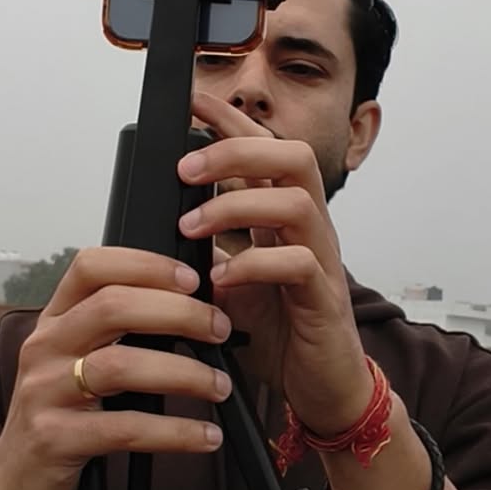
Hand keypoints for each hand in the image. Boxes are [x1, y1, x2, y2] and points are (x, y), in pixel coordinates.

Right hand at [0, 247, 232, 489]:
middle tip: (220, 330)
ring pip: (119, 365)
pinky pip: (124, 428)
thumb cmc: (62, 413)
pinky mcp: (55, 438)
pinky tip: (205, 437)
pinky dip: (174, 432)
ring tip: (220, 386)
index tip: (192, 279)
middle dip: (178, 313)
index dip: (145, 265)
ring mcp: (45, 392)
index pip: (92, 266)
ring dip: (183, 373)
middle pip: (112, 307)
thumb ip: (120, 331)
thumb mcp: (78, 360)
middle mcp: (45, 346)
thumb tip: (196, 306)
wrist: (15, 481)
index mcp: (55, 319)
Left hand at [179, 92, 373, 435]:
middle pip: (291, 156)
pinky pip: (299, 263)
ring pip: (295, 200)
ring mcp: (322, 260)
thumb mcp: (231, 281)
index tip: (193, 100)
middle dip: (236, 151)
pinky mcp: (325, 299)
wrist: (321, 389)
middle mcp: (309, 229)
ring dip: (236, 206)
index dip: (232, 120)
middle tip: (186, 170)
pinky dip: (254, 265)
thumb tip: (166, 223)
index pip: (264, 150)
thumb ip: (210, 249)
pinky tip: (221, 280)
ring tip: (192, 228)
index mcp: (284, 218)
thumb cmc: (279, 333)